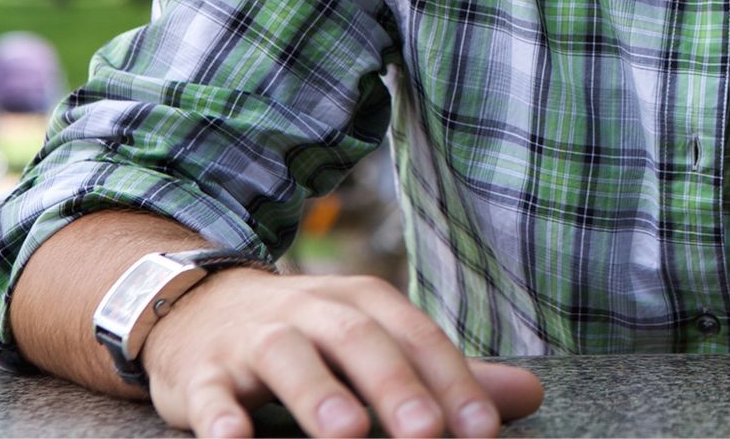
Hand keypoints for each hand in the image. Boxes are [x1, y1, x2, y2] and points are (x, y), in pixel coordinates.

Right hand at [139, 268, 543, 437]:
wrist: (200, 308)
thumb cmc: (310, 336)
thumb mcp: (377, 342)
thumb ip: (443, 374)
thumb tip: (528, 396)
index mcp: (363, 303)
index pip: (417, 337)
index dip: (452, 382)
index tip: (483, 431)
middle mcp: (312, 311)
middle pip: (359, 341)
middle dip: (394, 387)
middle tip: (427, 434)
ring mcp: (254, 339)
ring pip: (287, 357)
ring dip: (317, 394)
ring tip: (347, 433)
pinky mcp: (201, 372)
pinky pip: (209, 392)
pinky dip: (220, 413)